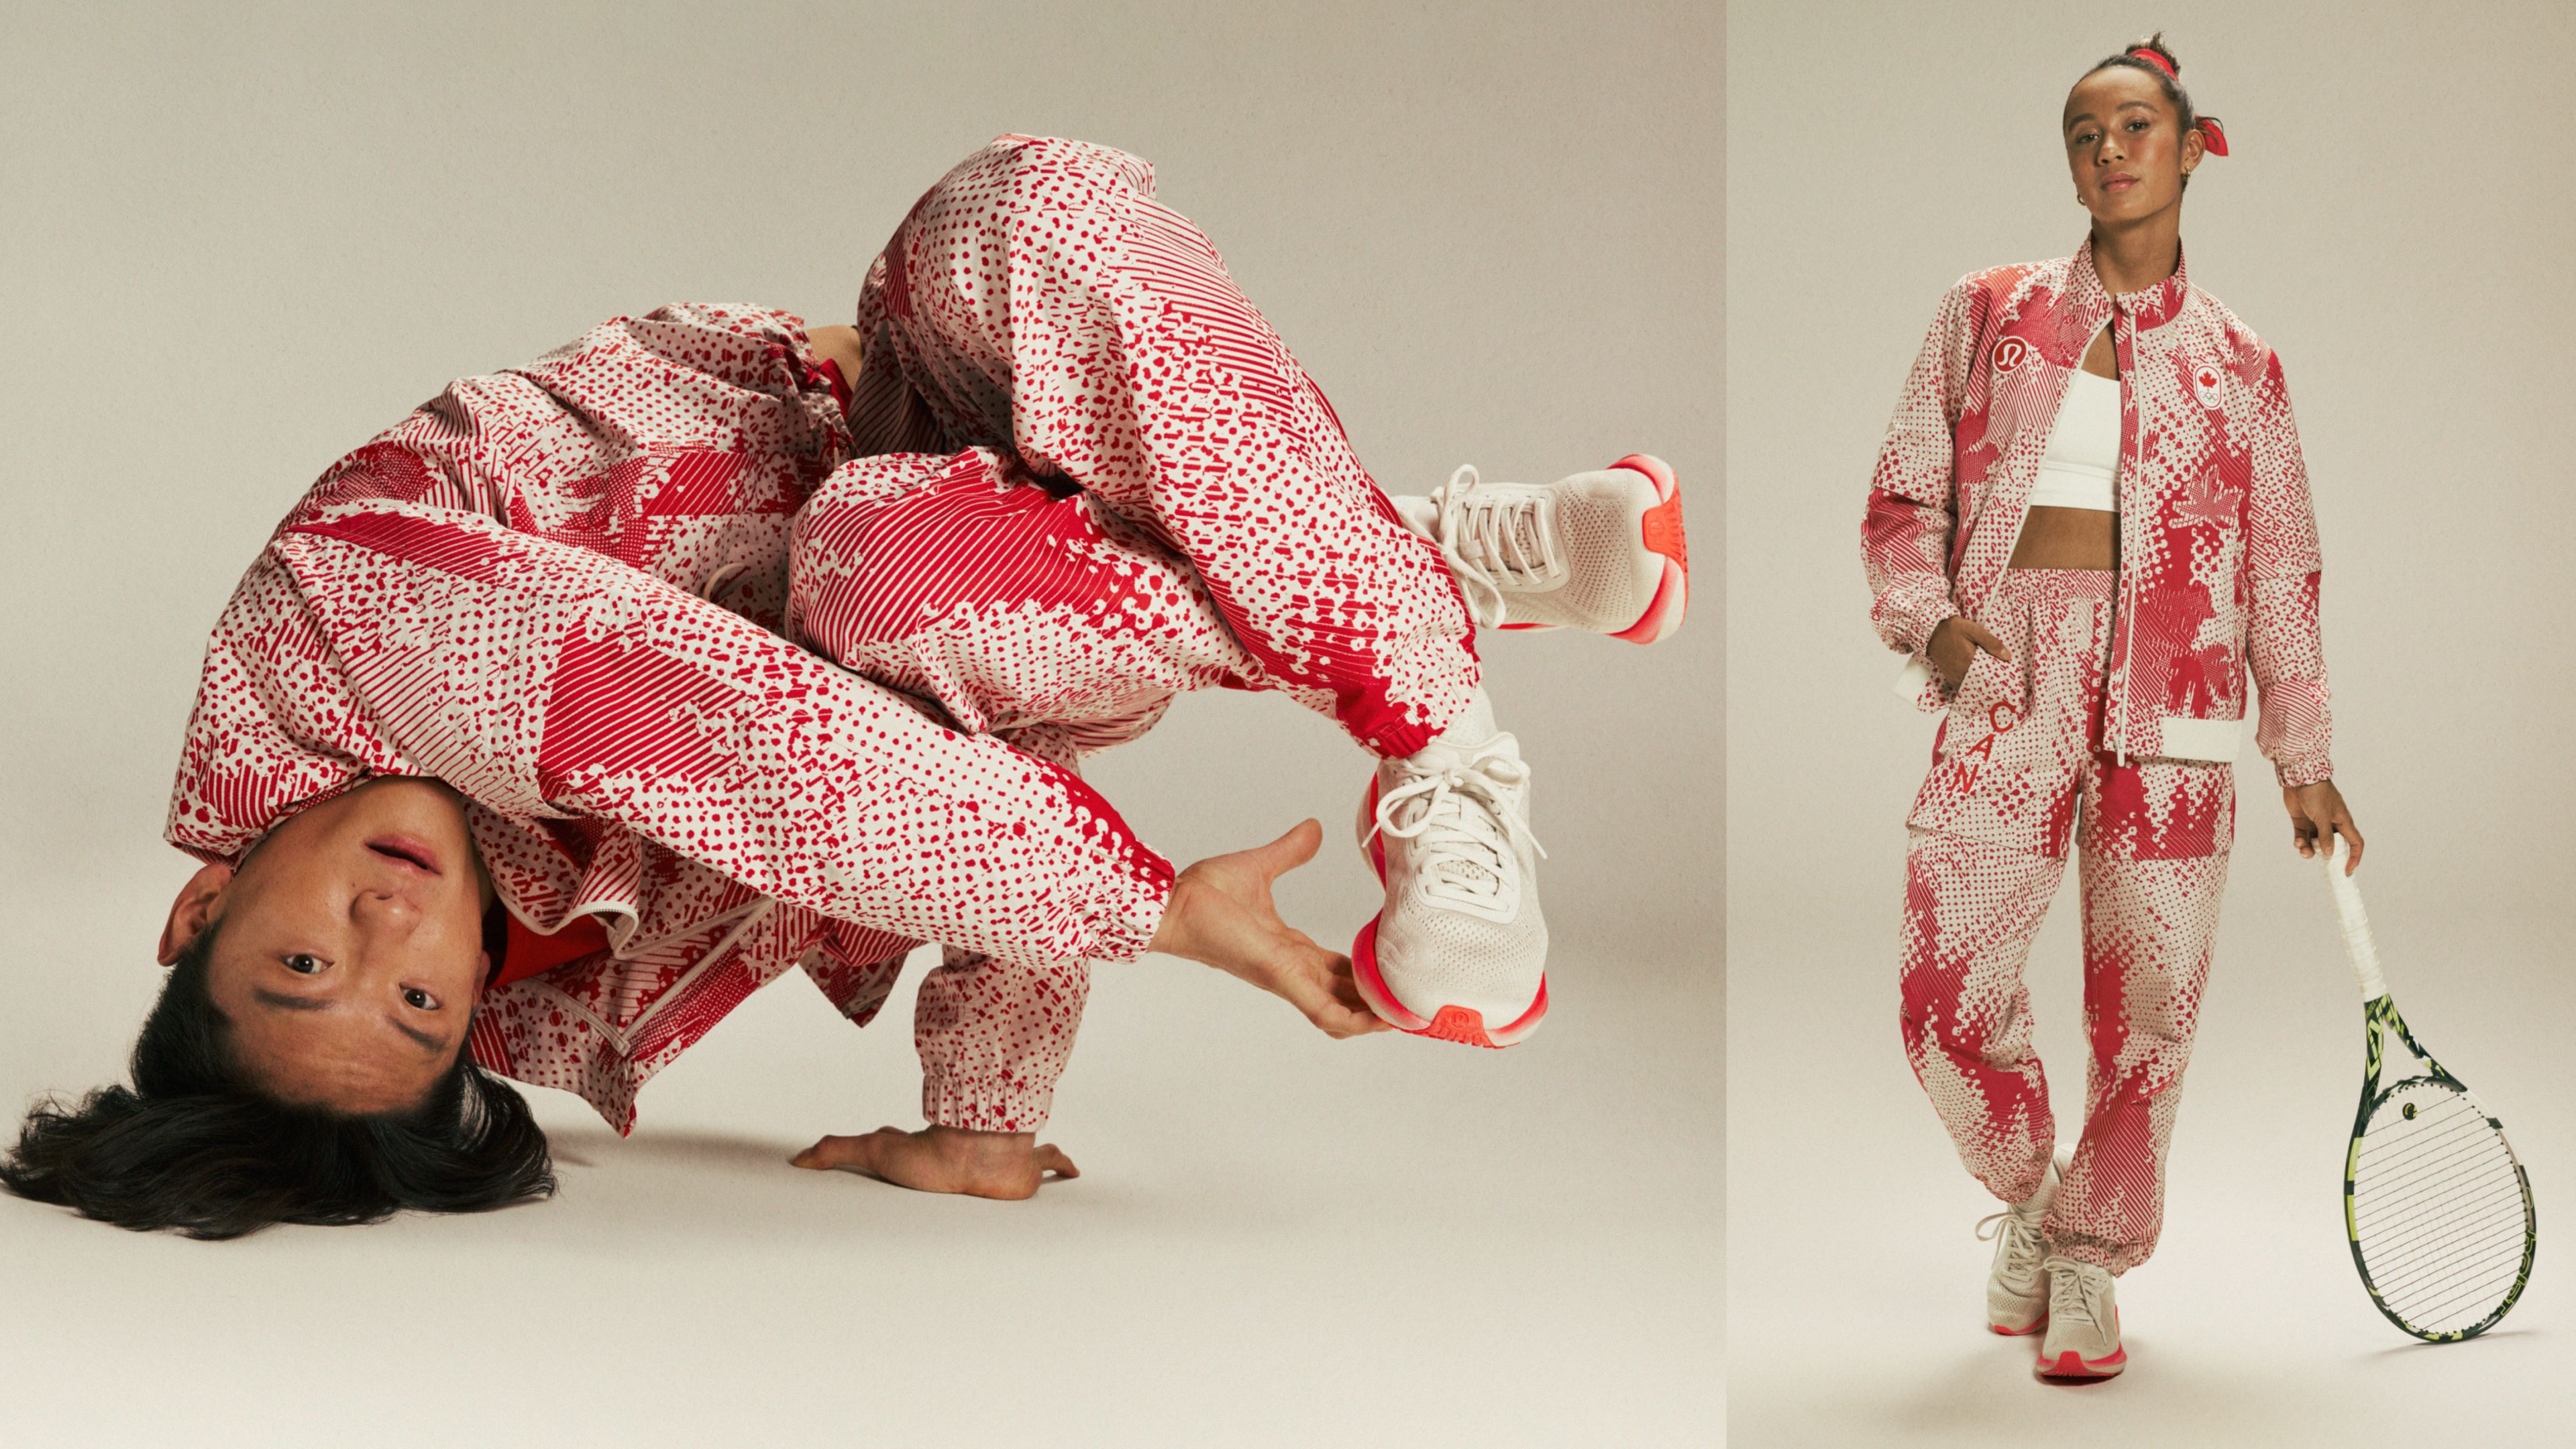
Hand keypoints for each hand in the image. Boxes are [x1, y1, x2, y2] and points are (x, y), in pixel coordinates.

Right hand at [791, 1125, 1075, 1199]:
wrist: (979, 1152)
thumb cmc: (932, 1152)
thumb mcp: (874, 1150)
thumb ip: (834, 1152)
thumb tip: (795, 1159)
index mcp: (936, 1152)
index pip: (920, 1152)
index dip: (912, 1152)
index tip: (916, 1162)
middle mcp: (969, 1155)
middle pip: (969, 1159)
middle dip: (971, 1166)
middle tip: (971, 1181)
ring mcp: (998, 1165)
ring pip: (1010, 1160)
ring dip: (1015, 1166)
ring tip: (1020, 1181)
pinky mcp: (1026, 1173)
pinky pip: (1052, 1162)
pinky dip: (1063, 1165)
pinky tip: (1075, 1173)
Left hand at [1148, 819, 1388, 1038]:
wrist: (1174, 903)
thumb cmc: (1203, 892)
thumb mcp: (1261, 866)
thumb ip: (1291, 852)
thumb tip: (1313, 830)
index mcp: (1289, 947)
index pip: (1337, 969)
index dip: (1368, 975)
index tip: (1397, 971)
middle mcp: (1292, 968)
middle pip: (1346, 995)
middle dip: (1379, 1002)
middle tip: (1417, 1003)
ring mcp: (1288, 977)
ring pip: (1340, 1012)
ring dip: (1374, 1017)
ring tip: (1411, 1016)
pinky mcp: (1281, 978)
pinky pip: (1325, 1012)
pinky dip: (1355, 1020)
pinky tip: (1382, 1021)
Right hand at [1929, 616, 2010, 690]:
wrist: (1931, 632)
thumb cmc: (1952, 629)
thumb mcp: (1973, 629)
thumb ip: (1990, 642)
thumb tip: (2007, 656)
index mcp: (1969, 661)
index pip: (1990, 675)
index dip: (2000, 677)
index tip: (2008, 677)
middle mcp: (1961, 672)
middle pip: (1982, 683)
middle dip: (1993, 683)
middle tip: (2003, 681)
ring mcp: (1954, 677)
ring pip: (1973, 687)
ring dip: (1982, 686)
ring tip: (1992, 682)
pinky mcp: (1950, 678)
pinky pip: (1963, 687)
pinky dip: (1972, 686)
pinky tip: (1978, 682)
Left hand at [2285, 780, 2361, 871]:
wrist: (2299, 777)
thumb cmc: (2316, 793)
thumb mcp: (2322, 816)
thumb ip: (2325, 835)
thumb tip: (2329, 854)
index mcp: (2343, 821)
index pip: (2355, 842)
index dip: (2354, 857)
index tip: (2348, 870)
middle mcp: (2331, 824)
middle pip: (2333, 846)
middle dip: (2327, 857)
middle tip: (2321, 865)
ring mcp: (2316, 823)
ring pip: (2315, 844)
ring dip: (2309, 850)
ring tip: (2303, 850)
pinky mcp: (2302, 821)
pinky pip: (2302, 837)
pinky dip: (2300, 842)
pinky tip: (2297, 842)